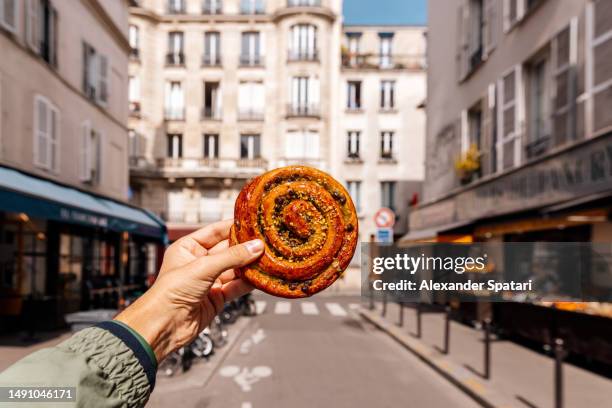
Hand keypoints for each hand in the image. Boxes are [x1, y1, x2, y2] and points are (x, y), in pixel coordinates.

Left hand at [115, 219, 263, 361]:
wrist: (163, 326)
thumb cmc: (169, 293)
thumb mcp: (202, 267)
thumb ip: (231, 257)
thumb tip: (255, 247)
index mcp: (187, 248)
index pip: (215, 231)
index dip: (233, 227)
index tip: (252, 223)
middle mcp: (198, 263)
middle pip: (228, 250)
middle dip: (246, 247)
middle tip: (265, 241)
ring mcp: (208, 280)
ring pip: (234, 269)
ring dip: (249, 265)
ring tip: (267, 258)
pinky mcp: (216, 297)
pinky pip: (236, 286)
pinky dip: (247, 282)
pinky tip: (259, 277)